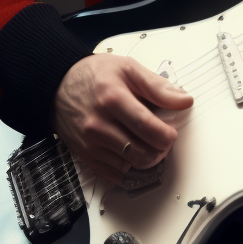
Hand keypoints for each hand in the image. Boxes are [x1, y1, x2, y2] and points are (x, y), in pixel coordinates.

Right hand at [50, 54, 192, 184]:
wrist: (58, 85)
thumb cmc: (94, 75)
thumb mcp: (128, 68)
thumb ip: (158, 86)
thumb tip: (184, 100)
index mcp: (113, 99)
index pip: (148, 128)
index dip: (167, 135)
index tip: (171, 132)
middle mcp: (99, 125)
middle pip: (141, 152)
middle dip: (160, 149)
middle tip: (163, 139)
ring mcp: (90, 144)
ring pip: (131, 167)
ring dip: (147, 160)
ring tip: (150, 144)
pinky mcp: (85, 156)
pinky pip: (115, 175)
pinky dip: (130, 169)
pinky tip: (134, 154)